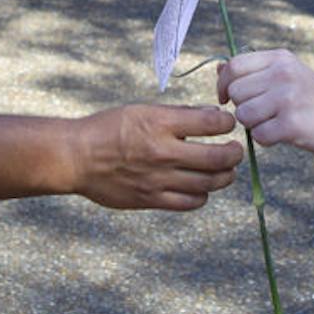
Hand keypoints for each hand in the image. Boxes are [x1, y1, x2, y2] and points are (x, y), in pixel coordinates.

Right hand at [69, 104, 241, 209]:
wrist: (77, 158)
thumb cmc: (109, 129)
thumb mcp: (142, 111)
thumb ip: (177, 115)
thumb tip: (211, 115)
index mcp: (159, 123)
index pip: (210, 122)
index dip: (227, 122)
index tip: (228, 123)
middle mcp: (163, 152)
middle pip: (217, 158)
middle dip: (234, 153)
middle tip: (236, 150)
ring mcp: (158, 179)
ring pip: (209, 183)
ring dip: (224, 176)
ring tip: (225, 170)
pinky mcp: (152, 200)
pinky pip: (190, 202)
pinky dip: (202, 195)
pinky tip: (200, 187)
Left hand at [217, 50, 313, 158]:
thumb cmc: (307, 96)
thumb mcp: (283, 73)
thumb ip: (252, 70)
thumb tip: (218, 69)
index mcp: (279, 58)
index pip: (234, 66)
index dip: (224, 84)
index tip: (226, 97)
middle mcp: (283, 74)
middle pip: (236, 93)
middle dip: (242, 106)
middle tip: (261, 111)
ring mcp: (288, 98)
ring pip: (244, 115)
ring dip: (253, 124)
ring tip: (271, 121)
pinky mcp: (292, 124)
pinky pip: (258, 135)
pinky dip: (265, 139)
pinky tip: (280, 133)